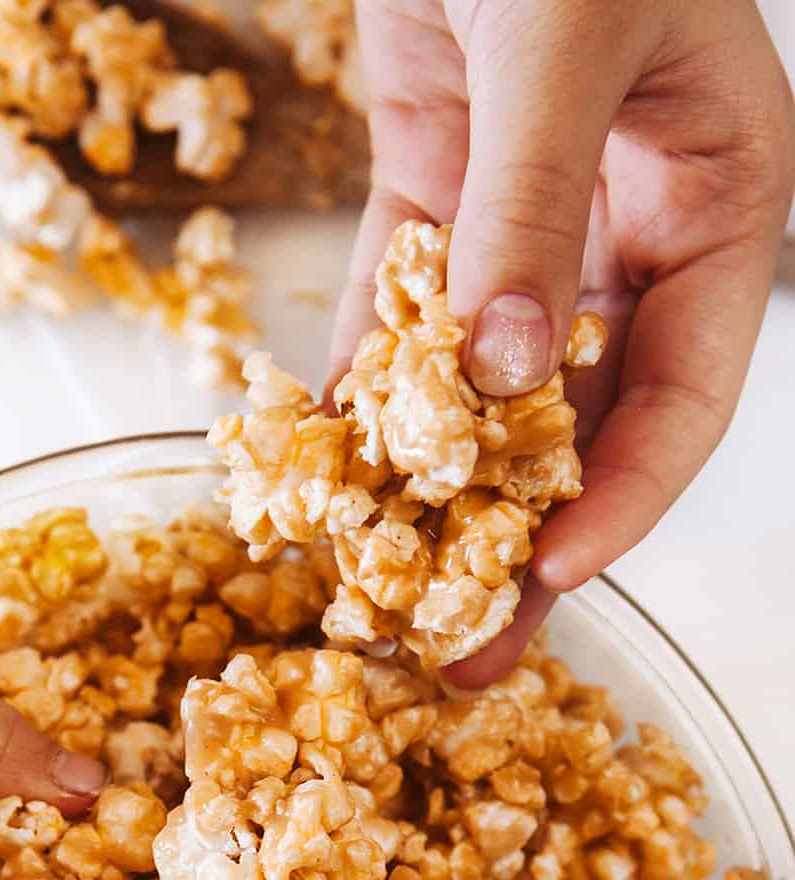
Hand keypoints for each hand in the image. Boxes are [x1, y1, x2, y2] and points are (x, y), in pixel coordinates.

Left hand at [332, 0, 794, 683]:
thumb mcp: (563, 40)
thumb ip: (532, 212)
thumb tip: (499, 380)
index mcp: (720, 201)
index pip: (686, 390)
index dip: (622, 496)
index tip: (551, 574)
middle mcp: (630, 230)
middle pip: (581, 422)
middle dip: (517, 541)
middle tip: (463, 654)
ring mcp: (529, 221)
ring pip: (483, 392)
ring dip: (430, 499)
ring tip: (383, 608)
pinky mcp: (436, 193)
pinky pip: (395, 318)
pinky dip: (359, 396)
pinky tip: (323, 484)